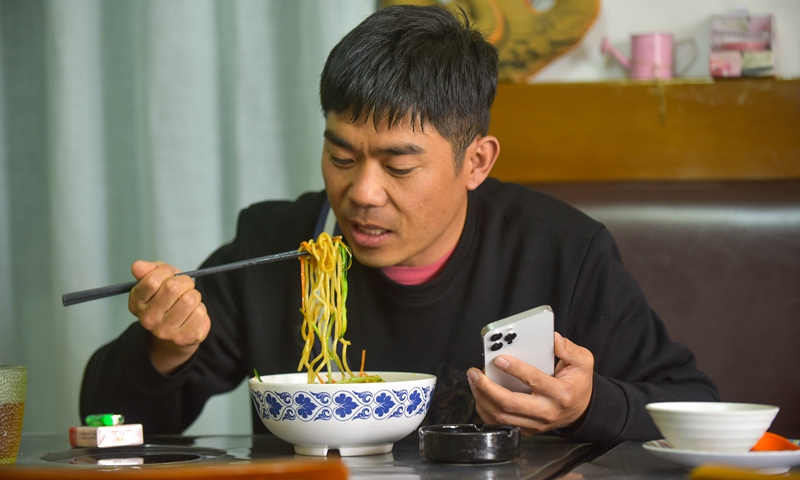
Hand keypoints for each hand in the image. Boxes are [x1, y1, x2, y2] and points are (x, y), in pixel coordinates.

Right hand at [128, 260, 210, 374]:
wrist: (178, 328)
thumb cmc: (169, 298)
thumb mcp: (158, 279)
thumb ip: (148, 270)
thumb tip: (138, 266)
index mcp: (136, 303)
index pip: (152, 281)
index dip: (166, 271)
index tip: (170, 273)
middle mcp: (147, 319)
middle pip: (172, 287)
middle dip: (184, 281)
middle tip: (184, 287)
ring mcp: (164, 331)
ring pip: (189, 299)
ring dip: (194, 295)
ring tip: (188, 301)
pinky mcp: (183, 337)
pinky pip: (200, 313)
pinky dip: (200, 308)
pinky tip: (192, 313)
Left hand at [467, 332, 592, 434]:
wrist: (581, 410)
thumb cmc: (578, 385)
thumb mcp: (583, 363)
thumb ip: (568, 349)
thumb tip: (552, 338)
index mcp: (560, 393)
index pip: (534, 381)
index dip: (515, 369)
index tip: (499, 359)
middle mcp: (546, 411)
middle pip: (510, 403)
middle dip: (487, 387)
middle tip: (475, 373)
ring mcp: (534, 423)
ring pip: (501, 416)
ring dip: (482, 398)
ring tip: (473, 380)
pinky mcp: (526, 429)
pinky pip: (500, 423)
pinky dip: (485, 409)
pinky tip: (479, 394)